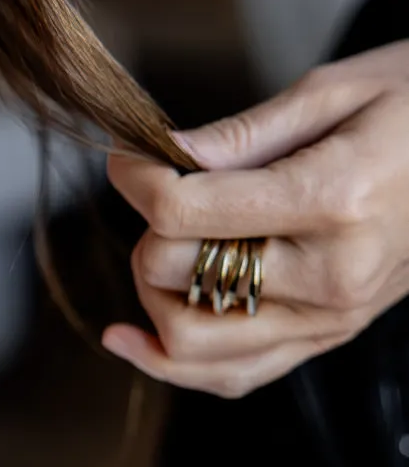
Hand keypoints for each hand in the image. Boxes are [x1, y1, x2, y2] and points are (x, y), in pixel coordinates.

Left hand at [102, 41, 408, 396]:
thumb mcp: (335, 90)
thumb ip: (242, 133)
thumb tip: (162, 156)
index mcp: (334, 198)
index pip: (186, 213)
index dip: (137, 181)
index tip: (130, 158)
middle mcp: (332, 273)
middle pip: (178, 275)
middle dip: (148, 232)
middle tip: (161, 194)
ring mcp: (332, 316)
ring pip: (192, 343)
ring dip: (154, 297)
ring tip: (165, 251)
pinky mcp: (328, 337)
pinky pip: (233, 376)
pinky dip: (170, 363)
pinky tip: (131, 335)